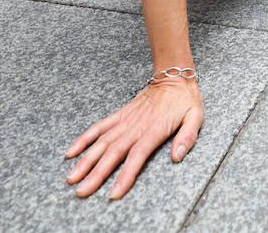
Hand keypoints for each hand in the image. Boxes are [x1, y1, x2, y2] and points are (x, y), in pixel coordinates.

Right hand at [65, 78, 203, 198]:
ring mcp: (125, 120)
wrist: (174, 75)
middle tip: (82, 191)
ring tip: (72, 177)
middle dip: (96, 174)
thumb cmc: (185, 99)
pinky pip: (99, 127)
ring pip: (102, 142)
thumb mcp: (196, 116)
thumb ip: (187, 136)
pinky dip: (84, 139)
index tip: (114, 193)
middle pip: (113, 153)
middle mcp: (136, 126)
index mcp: (154, 129)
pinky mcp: (120, 114)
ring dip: (85, 160)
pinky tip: (72, 151)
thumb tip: (177, 156)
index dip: (125, 175)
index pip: (137, 156)